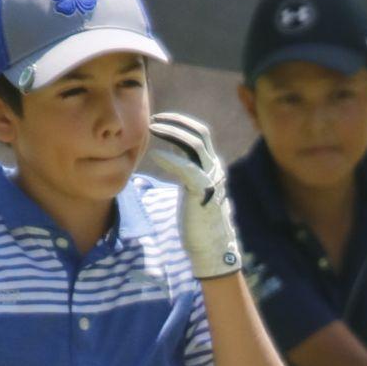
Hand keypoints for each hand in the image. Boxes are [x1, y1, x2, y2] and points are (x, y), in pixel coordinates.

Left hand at [144, 111, 242, 280]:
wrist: (211, 246)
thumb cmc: (198, 220)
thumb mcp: (192, 189)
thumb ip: (187, 172)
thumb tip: (174, 158)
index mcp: (211, 166)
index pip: (199, 133)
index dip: (180, 123)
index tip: (159, 121)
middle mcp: (214, 168)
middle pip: (200, 132)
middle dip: (176, 121)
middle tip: (154, 119)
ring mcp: (210, 178)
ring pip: (195, 144)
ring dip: (172, 132)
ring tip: (152, 129)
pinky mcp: (203, 191)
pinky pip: (186, 168)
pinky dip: (170, 159)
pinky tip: (155, 155)